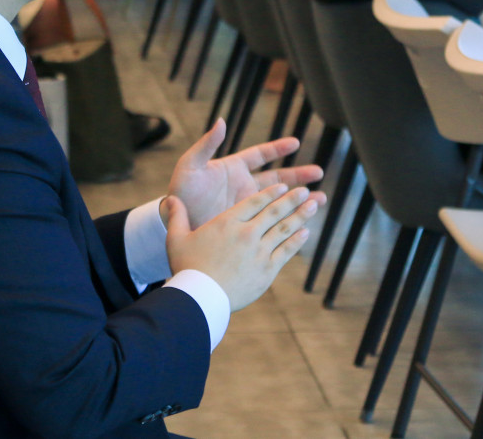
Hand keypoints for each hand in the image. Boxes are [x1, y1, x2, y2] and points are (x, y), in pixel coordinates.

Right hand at [164, 184, 322, 310]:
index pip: (254, 201)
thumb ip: (177, 216)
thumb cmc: (187, 267)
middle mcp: (247, 233)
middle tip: (304, 190)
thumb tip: (169, 199)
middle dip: (291, 199)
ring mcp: (259, 251)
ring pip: (285, 228)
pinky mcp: (267, 270)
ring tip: (313, 205)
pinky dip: (297, 240)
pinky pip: (286, 250)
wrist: (201, 297)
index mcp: (228, 222)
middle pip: (274, 211)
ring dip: (300, 215)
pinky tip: (305, 232)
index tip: (283, 186)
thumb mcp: (177, 239)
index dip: (270, 193)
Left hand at [165, 118, 323, 229]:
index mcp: (233, 168)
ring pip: (279, 200)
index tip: (296, 143)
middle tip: (319, 172)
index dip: (277, 148)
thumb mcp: (190, 166)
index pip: (260, 155)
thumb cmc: (180, 191)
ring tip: (321, 199)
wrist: (175, 222)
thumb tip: (221, 121)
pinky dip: (288, 220)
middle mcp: (244, 186)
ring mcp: (247, 205)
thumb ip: (206, 145)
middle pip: (277, 177)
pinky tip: (304, 223)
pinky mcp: (248, 223)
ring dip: (299, 198)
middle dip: (298, 175)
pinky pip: (272, 220)